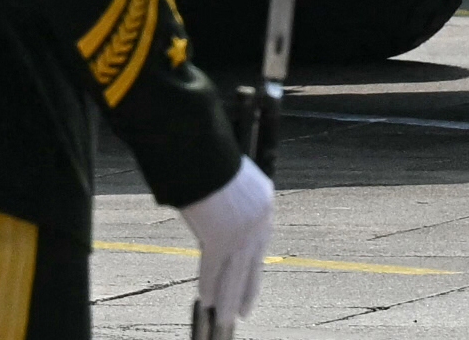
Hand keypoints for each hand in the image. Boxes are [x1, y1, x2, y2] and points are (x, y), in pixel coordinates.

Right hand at [178, 156, 274, 329]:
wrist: (204, 152)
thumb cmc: (211, 155)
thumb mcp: (230, 177)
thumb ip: (229, 200)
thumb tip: (214, 219)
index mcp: (264, 206)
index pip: (256, 245)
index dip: (250, 265)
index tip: (245, 278)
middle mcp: (258, 226)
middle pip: (250, 267)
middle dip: (246, 292)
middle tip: (243, 311)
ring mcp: (240, 236)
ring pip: (234, 276)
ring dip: (228, 298)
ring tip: (226, 316)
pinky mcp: (220, 240)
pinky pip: (212, 269)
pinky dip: (208, 286)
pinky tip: (206, 301)